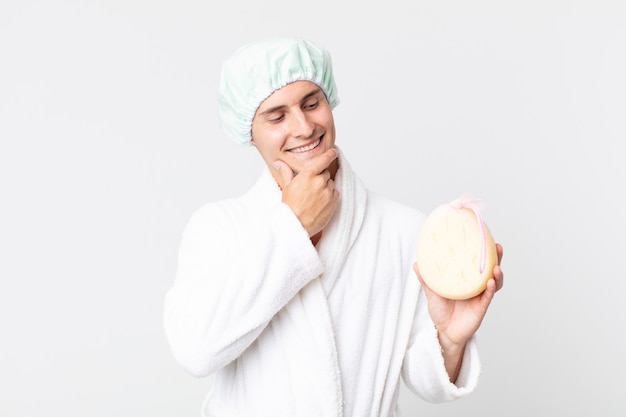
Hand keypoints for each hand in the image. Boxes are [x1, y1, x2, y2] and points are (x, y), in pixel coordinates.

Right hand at [274, 148, 339, 236]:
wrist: (296, 224)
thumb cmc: (290, 207)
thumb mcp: (287, 187)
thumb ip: (286, 172)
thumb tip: (279, 163)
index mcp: (308, 175)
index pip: (323, 159)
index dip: (330, 154)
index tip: (334, 152)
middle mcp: (319, 181)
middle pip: (325, 173)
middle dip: (320, 178)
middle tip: (310, 188)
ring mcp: (327, 192)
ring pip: (331, 184)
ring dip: (325, 187)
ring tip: (314, 197)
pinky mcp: (333, 202)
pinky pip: (335, 194)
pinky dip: (330, 196)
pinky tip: (320, 203)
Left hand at [414, 243, 503, 380]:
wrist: (444, 332)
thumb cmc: (441, 311)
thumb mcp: (432, 292)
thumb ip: (426, 279)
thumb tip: (416, 263)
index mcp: (467, 279)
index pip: (477, 262)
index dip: (483, 251)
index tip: (485, 237)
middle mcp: (476, 286)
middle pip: (491, 269)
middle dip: (496, 258)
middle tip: (497, 246)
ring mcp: (480, 296)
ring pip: (494, 282)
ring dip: (497, 274)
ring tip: (496, 267)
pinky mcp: (481, 308)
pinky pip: (488, 296)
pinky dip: (490, 289)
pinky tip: (490, 282)